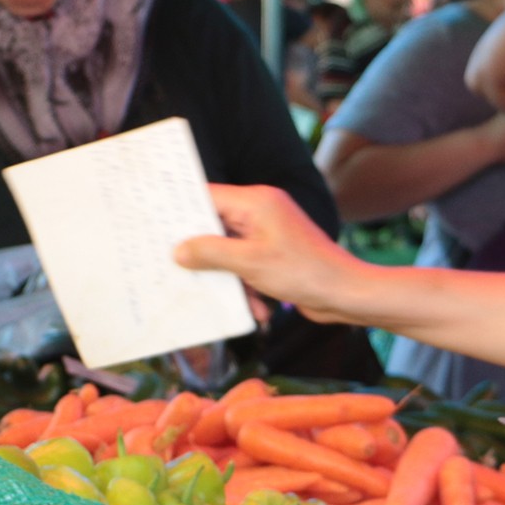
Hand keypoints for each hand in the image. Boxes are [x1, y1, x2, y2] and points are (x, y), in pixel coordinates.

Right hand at [174, 183, 362, 322]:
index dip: (182, 211)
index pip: (209, 197)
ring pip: (230, 251)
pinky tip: (257, 307)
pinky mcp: (276, 256)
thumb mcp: (250, 263)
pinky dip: (247, 286)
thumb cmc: (305, 272)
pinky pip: (247, 266)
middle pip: (217, 226)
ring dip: (227, 276)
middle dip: (201, 251)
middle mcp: (262, 213)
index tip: (158, 226)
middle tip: (175, 265)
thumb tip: (180, 250)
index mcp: (257, 202)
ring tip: (227, 296)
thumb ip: (211, 253)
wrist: (347, 295)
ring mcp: (270, 235)